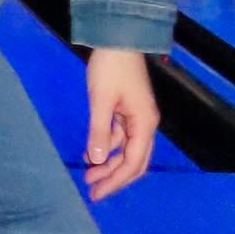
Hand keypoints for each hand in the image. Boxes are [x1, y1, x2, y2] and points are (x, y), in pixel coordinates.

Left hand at [84, 47, 158, 200]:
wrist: (118, 39)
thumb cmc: (110, 68)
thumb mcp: (101, 101)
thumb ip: (99, 131)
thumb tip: (96, 160)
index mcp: (144, 124)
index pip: (132, 163)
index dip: (115, 181)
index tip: (97, 193)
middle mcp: (146, 125)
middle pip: (134, 161)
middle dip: (114, 178)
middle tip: (93, 191)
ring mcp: (138, 118)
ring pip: (126, 150)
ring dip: (108, 163)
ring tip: (88, 175)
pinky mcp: (128, 110)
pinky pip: (119, 137)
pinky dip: (106, 146)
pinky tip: (89, 152)